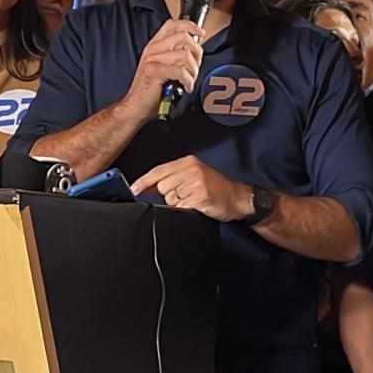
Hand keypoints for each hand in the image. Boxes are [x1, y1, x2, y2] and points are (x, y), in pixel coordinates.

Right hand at [119, 20, 204, 121]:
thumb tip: (195, 47)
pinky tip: (185, 87)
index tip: (200, 33)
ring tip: (190, 80)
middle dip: (197, 53)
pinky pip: (181, 71)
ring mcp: (153, 59)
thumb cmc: (152, 89)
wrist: (137, 106)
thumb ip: (175, 54)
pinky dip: (188, 81)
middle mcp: (153, 49)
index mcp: (155, 45)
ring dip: (193, 70)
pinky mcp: (155, 71)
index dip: (190, 26)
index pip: (173, 25)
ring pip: (185, 55)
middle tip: (195, 68)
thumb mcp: (164, 66)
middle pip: (184, 37)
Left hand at [131, 155, 252, 221]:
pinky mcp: (200, 196)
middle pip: (162, 186)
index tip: (133, 189)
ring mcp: (195, 182)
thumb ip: (172, 178)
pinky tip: (197, 206)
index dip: (143, 182)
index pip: (158, 170)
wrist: (239, 198)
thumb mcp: (194, 176)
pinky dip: (186, 210)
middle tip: (185, 195)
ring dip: (178, 203)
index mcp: (187, 162)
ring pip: (170, 198)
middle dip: (168, 194)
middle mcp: (191, 169)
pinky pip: (180, 207)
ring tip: (193, 199)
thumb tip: (146, 187)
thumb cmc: (216, 188)